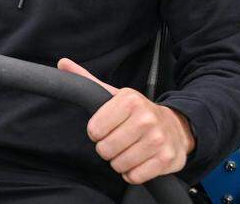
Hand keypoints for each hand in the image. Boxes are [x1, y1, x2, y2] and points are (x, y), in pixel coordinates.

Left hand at [58, 58, 194, 185]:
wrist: (177, 126)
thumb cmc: (139, 113)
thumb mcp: (114, 95)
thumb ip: (88, 81)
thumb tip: (62, 63)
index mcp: (130, 99)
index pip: (94, 129)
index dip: (97, 132)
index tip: (107, 128)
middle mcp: (146, 118)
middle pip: (105, 149)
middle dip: (108, 149)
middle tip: (119, 141)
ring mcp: (158, 139)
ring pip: (120, 165)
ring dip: (121, 162)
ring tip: (130, 149)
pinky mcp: (166, 159)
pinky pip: (136, 177)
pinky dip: (134, 173)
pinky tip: (140, 161)